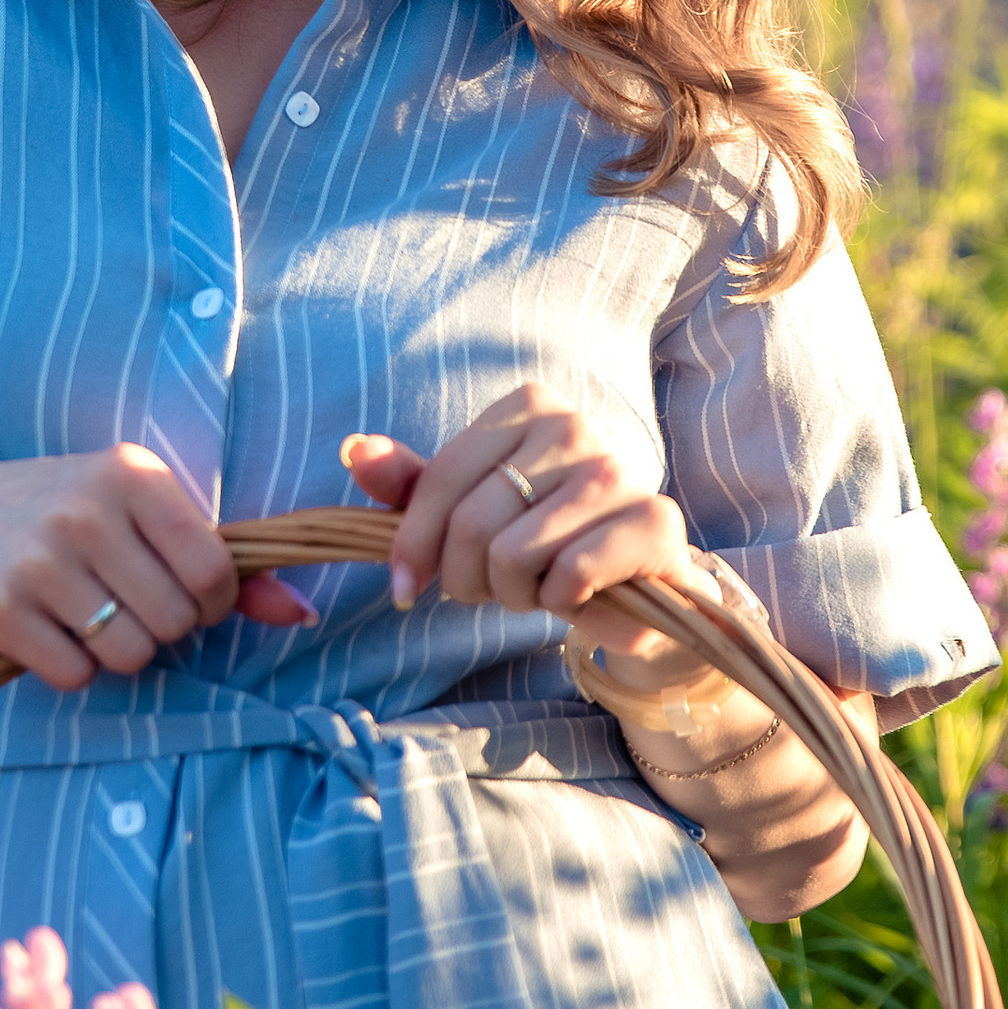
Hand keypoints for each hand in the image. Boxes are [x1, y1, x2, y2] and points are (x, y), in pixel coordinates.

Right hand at [0, 446, 313, 692]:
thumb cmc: (76, 515)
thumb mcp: (148, 515)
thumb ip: (227, 565)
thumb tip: (301, 613)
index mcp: (131, 475)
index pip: (214, 570)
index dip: (210, 600)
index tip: (182, 591)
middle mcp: (81, 511)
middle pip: (173, 621)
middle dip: (160, 625)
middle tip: (125, 601)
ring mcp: (32, 561)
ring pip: (127, 654)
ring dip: (118, 650)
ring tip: (88, 613)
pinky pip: (74, 674)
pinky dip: (71, 666)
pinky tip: (50, 628)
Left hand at [340, 388, 691, 631]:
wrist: (636, 579)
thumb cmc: (544, 537)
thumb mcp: (469, 508)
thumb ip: (413, 484)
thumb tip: (354, 449)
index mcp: (527, 406)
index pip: (440, 479)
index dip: (413, 545)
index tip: (405, 587)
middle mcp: (575, 426)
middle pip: (472, 525)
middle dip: (470, 579)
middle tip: (498, 585)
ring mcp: (619, 470)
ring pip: (514, 555)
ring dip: (516, 593)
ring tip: (539, 585)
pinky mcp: (654, 522)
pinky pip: (568, 576)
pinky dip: (561, 602)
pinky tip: (578, 592)